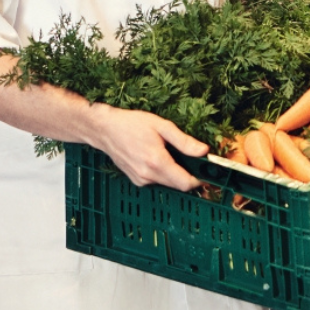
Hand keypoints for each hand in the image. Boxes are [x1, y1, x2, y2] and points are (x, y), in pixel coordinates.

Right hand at [78, 105, 213, 190]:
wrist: (105, 129)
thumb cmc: (132, 124)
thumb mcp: (162, 126)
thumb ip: (184, 141)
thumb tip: (203, 151)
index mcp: (157, 162)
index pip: (185, 183)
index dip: (198, 180)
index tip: (204, 171)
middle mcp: (148, 175)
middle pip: (177, 185)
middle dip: (187, 175)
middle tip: (190, 159)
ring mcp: (141, 180)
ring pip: (167, 184)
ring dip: (174, 174)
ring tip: (170, 154)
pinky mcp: (136, 180)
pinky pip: (156, 181)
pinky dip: (162, 173)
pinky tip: (156, 158)